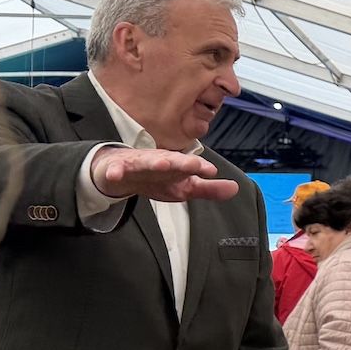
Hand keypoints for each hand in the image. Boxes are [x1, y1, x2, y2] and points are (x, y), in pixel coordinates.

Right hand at [91, 147, 239, 203]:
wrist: (119, 170)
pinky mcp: (116, 169)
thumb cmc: (155, 177)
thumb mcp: (183, 186)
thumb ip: (208, 189)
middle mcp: (158, 162)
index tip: (211, 170)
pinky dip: (115, 172)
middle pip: (171, 160)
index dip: (199, 167)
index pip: (190, 166)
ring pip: (146, 162)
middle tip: (194, 165)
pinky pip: (115, 170)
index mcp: (175, 166)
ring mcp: (137, 164)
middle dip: (182, 161)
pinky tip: (116, 174)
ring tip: (164, 163)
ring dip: (155, 162)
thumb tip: (235, 188)